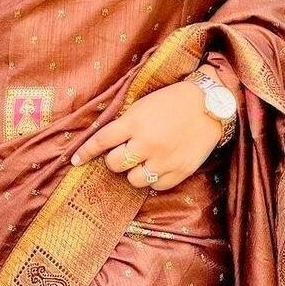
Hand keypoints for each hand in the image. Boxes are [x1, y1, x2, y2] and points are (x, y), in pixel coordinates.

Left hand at [70, 65, 223, 190]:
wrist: (210, 104)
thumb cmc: (174, 100)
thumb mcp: (143, 103)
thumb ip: (126, 121)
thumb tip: (106, 141)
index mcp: (135, 122)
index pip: (102, 141)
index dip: (86, 152)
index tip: (75, 161)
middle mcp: (147, 143)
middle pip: (115, 164)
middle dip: (114, 159)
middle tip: (123, 152)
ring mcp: (164, 160)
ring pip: (133, 179)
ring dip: (133, 171)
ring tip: (142, 159)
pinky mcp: (180, 171)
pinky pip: (156, 186)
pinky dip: (154, 178)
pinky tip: (158, 165)